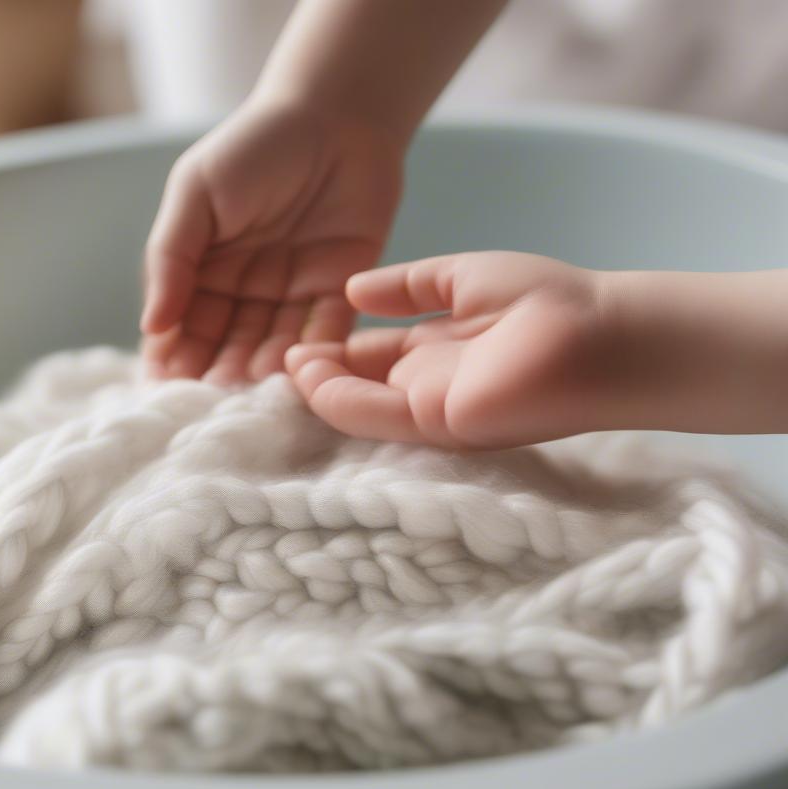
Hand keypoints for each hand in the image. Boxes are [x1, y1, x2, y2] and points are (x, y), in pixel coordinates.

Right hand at [140, 99, 402, 383]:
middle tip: (210, 409)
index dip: (175, 359)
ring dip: (261, 376)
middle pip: (227, 347)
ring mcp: (293, 296)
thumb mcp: (195, 194)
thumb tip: (151, 328)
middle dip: (217, 378)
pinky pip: (325, 334)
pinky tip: (296, 379)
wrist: (335, 115)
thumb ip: (172, 258)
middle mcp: (246, 292)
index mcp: (205, 271)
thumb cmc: (254, 147)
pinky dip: (312, 357)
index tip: (164, 392)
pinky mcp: (340, 293)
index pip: (184, 327)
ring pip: (274, 349)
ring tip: (250, 401)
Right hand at [286, 251, 614, 448]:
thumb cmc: (546, 299)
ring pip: (359, 405)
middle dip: (317, 373)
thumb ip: (408, 285)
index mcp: (433, 350)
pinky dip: (341, 401)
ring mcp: (430, 408)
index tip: (294, 334)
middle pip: (358, 384)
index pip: (370, 353)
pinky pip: (377, 416)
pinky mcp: (438, 424)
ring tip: (283, 365)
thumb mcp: (461, 277)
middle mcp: (426, 384)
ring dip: (320, 389)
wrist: (598, 332)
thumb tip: (352, 288)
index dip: (332, 347)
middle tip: (277, 355)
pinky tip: (308, 379)